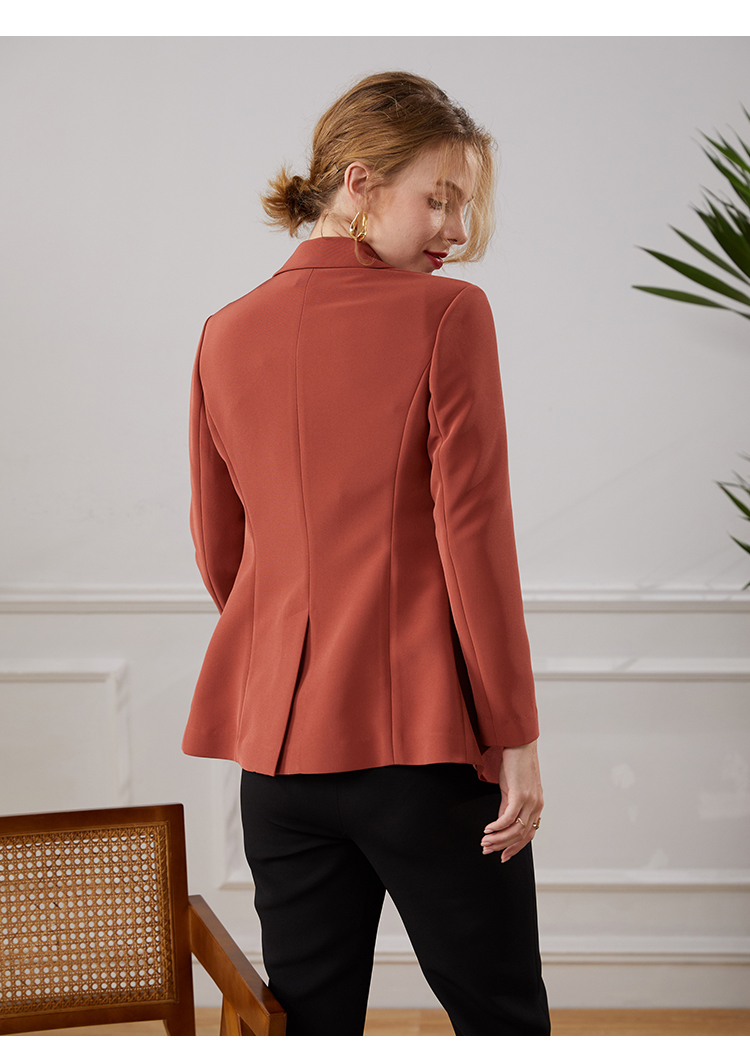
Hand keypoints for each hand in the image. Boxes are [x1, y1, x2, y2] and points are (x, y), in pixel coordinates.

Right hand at [480, 739, 542, 861]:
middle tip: (487, 850)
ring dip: (498, 839)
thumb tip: (500, 824)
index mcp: (536, 807)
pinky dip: (497, 826)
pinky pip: (508, 818)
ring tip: (484, 842)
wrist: (520, 744)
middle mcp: (536, 807)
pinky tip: (487, 829)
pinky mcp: (520, 794)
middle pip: (521, 836)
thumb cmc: (516, 764)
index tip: (502, 857)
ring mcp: (530, 801)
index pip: (528, 835)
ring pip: (515, 830)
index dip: (514, 849)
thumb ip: (508, 807)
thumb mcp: (512, 789)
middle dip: (502, 846)